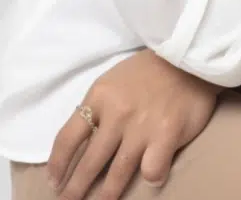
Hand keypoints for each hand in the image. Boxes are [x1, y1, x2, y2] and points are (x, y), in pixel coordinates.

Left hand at [46, 49, 220, 197]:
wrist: (187, 55)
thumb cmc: (147, 71)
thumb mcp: (113, 81)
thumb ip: (97, 108)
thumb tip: (81, 143)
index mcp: (99, 96)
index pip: (67, 138)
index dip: (57, 165)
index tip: (54, 182)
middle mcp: (117, 113)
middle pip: (89, 162)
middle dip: (76, 189)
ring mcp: (142, 126)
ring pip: (117, 174)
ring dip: (106, 195)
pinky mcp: (167, 134)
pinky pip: (151, 171)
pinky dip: (150, 176)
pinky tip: (151, 175)